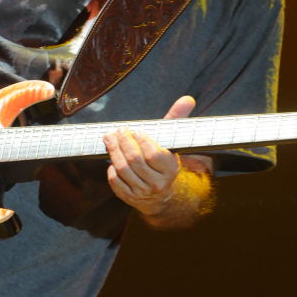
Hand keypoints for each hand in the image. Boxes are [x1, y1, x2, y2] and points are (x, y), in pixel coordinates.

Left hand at [103, 95, 195, 215]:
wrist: (163, 194)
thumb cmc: (164, 162)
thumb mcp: (171, 142)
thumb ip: (176, 119)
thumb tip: (187, 99)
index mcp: (170, 169)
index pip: (154, 155)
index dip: (143, 141)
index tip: (136, 130)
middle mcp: (157, 183)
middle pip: (135, 160)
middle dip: (124, 142)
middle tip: (119, 131)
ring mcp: (142, 191)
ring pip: (123, 169)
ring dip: (114, 151)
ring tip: (110, 138)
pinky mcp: (129, 197)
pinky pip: (115, 181)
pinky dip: (111, 168)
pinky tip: (112, 158)